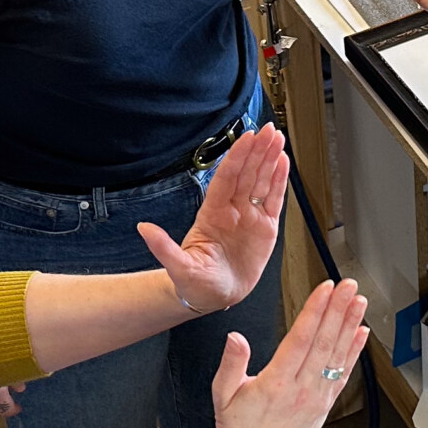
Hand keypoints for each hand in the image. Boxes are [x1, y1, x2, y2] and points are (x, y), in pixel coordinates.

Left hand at [138, 125, 289, 313]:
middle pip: (246, 173)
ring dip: (270, 159)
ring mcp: (249, 217)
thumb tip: (143, 229)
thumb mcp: (178, 266)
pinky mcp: (265, 227)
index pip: (227, 179)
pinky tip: (283, 163)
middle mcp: (232, 210)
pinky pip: (274, 199)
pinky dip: (280, 181)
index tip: (247, 139)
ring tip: (277, 138)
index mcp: (212, 214)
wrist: (213, 296)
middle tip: (268, 130)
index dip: (238, 157)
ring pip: (261, 181)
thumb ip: (163, 247)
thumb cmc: (194, 282)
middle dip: (258, 151)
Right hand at [207, 280, 368, 427]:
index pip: (301, 338)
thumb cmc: (236, 427)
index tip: (325, 289)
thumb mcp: (223, 393)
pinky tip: (361, 334)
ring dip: (350, 326)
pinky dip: (353, 354)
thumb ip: (231, 363)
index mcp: (276, 383)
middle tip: (349, 286)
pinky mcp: (323, 407)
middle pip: (324, 342)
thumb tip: (235, 338)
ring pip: (337, 356)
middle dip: (338, 310)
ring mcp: (316, 399)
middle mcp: (301, 390)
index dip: (316, 311)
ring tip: (360, 302)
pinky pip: (342, 376)